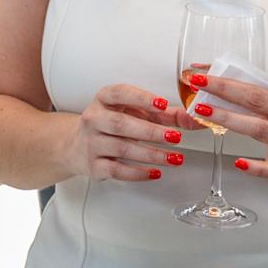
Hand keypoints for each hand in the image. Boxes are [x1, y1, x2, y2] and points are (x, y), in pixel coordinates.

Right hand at [67, 84, 186, 181]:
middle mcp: (94, 119)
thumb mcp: (133, 112)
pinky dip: (138, 173)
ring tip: (174, 158)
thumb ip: (163, 114)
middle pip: (121, 124)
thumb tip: (191, 118)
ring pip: (122, 149)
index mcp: (104, 99)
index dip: (141, 98)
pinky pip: (117, 170)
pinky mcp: (93, 165)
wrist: (76, 146)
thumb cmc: (111, 124)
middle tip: (175, 137)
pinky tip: (155, 172)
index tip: (162, 104)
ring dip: (151, 154)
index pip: (120, 93)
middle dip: (151, 131)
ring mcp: (92, 143)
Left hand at [172, 75, 267, 186]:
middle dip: (225, 89)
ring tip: (204, 112)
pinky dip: (254, 166)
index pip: (252, 81)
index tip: (200, 72)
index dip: (225, 76)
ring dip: (230, 119)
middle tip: (198, 84)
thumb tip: (215, 80)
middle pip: (255, 99)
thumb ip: (255, 92)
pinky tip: (238, 162)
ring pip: (258, 128)